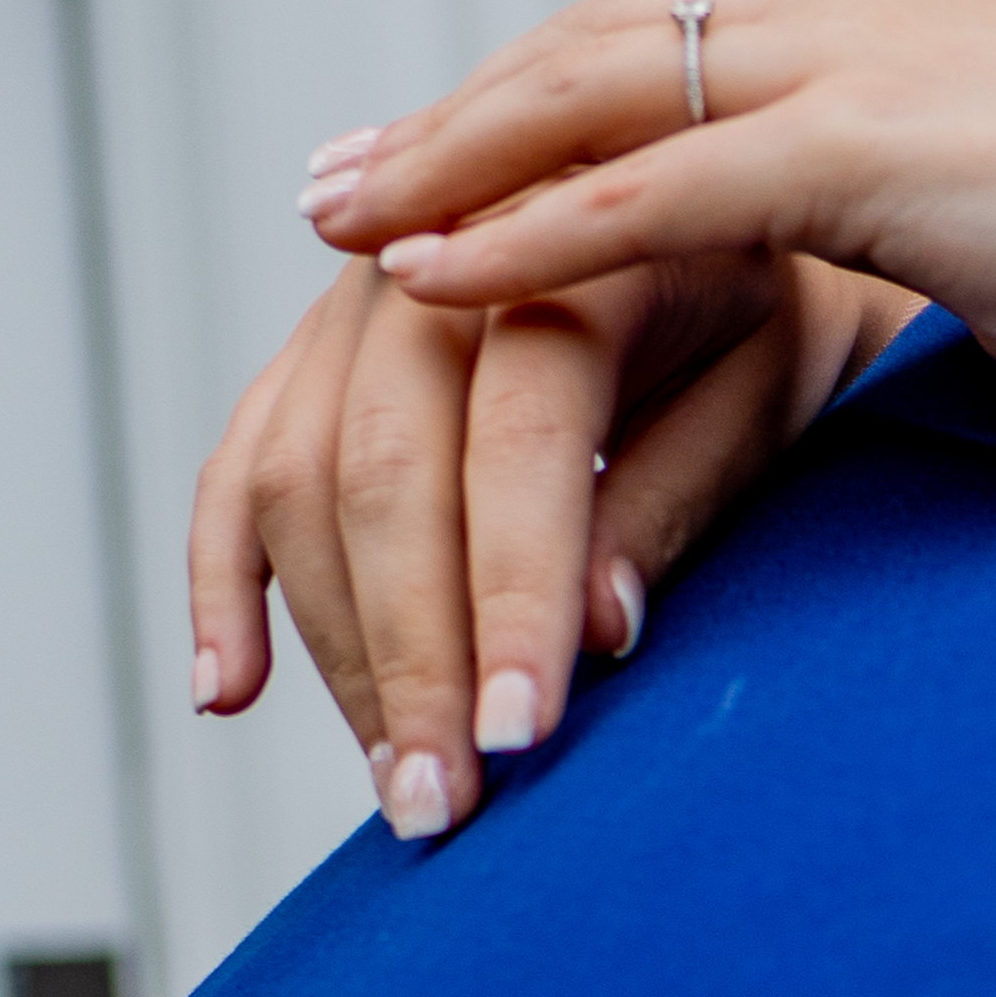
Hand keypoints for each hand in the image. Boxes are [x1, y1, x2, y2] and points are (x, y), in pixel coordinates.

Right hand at [188, 243, 902, 832]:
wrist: (714, 192)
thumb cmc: (766, 308)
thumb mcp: (772, 383)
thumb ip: (680, 488)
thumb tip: (595, 625)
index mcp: (572, 243)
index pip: (521, 443)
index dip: (513, 598)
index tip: (520, 738)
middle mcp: (440, 253)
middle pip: (383, 471)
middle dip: (411, 657)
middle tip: (446, 804)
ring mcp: (358, 300)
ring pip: (298, 480)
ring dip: (337, 651)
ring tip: (398, 782)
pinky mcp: (314, 352)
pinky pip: (241, 466)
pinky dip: (223, 581)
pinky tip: (231, 690)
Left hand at [261, 0, 995, 832]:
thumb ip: (910, 213)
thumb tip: (868, 271)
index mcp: (892, 2)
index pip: (667, 32)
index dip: (535, 89)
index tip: (438, 148)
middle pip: (600, 42)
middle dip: (456, 111)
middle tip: (338, 174)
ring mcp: (859, 58)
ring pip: (597, 98)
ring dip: (452, 161)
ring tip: (342, 219)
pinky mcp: (865, 149)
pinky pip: (650, 195)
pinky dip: (530, 234)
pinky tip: (437, 277)